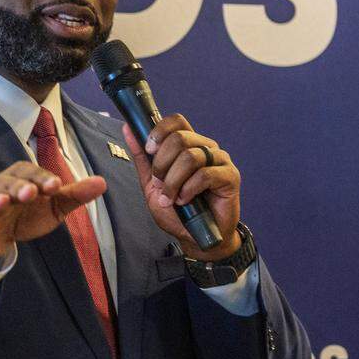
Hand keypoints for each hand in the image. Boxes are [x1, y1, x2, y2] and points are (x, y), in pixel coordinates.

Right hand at [0, 161, 106, 266]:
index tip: (56, 186)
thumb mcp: (52, 205)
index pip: (33, 174)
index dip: (43, 179)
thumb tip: (103, 182)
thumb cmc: (25, 213)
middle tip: (31, 193)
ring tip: (1, 204)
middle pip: (10, 183)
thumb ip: (74, 195)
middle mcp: (2, 187)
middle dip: (20, 187)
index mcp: (22, 178)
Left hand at [120, 115, 240, 260]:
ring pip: (190, 156)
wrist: (195, 237)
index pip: (176, 121)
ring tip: (171, 197)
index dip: (159, 131)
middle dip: (162, 164)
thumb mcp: (151, 184)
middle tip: (159, 183)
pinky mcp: (230, 176)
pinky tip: (185, 201)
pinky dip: (188, 190)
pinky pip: (205, 174)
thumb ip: (142, 158)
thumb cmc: (176, 210)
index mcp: (188, 144)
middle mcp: (205, 147)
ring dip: (173, 181)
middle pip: (179, 138)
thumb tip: (128, 129)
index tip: (149, 149)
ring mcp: (219, 160)